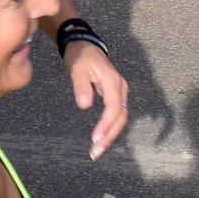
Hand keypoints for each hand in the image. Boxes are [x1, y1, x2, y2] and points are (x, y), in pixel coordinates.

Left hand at [62, 41, 127, 159]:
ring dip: (110, 135)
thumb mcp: (77, 68)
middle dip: (110, 136)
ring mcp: (119, 92)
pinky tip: (100, 139)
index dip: (106, 125)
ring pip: (120, 118)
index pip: (114, 108)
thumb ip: (81, 86)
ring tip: (96, 150)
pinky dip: (109, 128)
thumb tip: (84, 105)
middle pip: (120, 117)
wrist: (84, 45)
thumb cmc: (80, 56)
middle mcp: (120, 89)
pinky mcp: (114, 96)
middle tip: (95, 152)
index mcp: (113, 82)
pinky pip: (115, 115)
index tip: (95, 138)